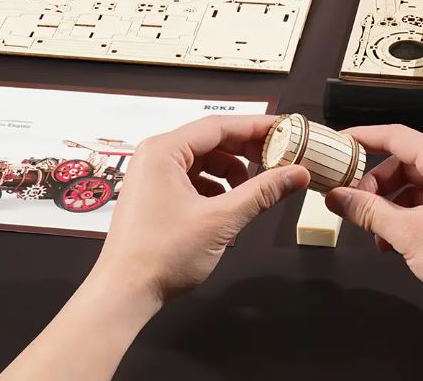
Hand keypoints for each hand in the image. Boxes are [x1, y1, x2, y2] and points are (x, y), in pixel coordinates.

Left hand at [93, 114, 309, 306]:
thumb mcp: (222, 220)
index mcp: (164, 150)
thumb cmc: (165, 254)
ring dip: (233, 171)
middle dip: (247, 150)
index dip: (257, 126)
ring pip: (204, 161)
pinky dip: (216, 187)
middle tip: (281, 157)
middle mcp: (156, 156)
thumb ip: (263, 192)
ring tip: (256, 188)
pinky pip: (193, 178)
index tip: (287, 129)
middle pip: (212, 140)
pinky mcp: (155, 196)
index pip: (219, 125)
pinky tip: (231, 205)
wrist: (123, 296)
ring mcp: (152, 176)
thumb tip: (299, 173)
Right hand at [325, 125, 422, 310]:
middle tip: (355, 206)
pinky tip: (393, 245)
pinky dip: (405, 218)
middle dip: (374, 184)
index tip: (338, 144)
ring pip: (411, 186)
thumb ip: (369, 211)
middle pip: (401, 163)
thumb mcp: (407, 232)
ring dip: (388, 207)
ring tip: (375, 234)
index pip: (394, 135)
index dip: (363, 137)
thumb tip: (335, 196)